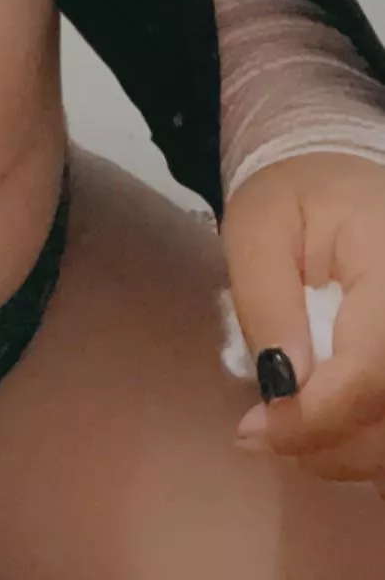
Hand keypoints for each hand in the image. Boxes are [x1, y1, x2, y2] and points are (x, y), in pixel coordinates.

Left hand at [221, 152, 384, 491]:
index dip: (315, 417)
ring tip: (291, 425)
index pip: (371, 369)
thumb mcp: (257, 228)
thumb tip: (282, 389)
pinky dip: (367, 440)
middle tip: (265, 433)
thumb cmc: (293, 196)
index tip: (254, 431)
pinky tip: (327, 429)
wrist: (338, 176)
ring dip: (350, 450)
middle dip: (330, 442)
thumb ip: (267, 303)